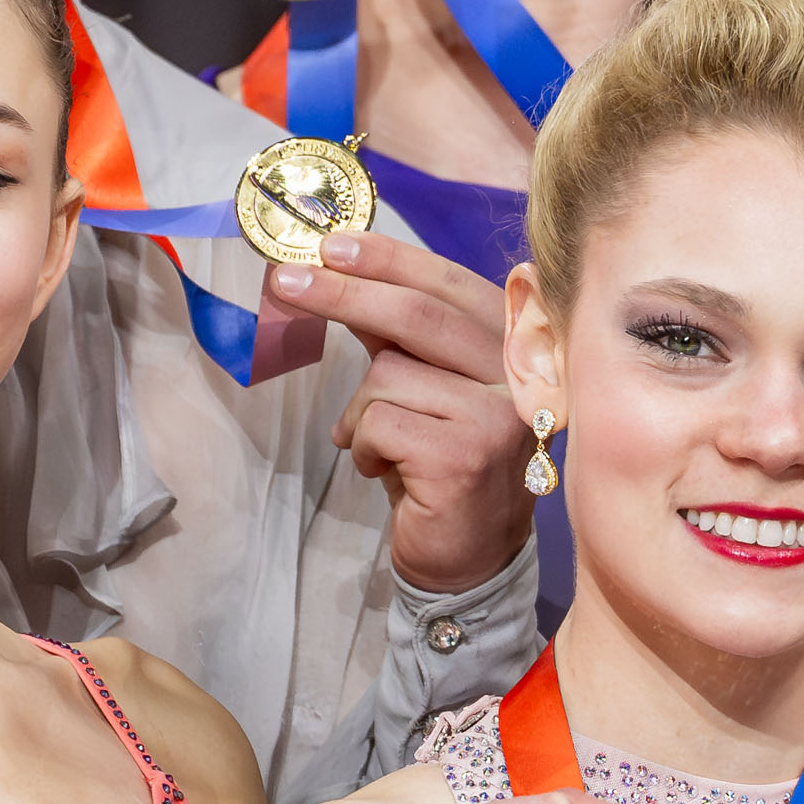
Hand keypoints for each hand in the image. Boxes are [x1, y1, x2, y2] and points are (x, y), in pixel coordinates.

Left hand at [274, 230, 528, 593]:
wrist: (469, 560)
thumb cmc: (442, 467)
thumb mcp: (424, 388)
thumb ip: (396, 333)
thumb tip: (338, 270)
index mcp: (515, 348)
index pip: (450, 284)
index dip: (389, 259)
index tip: (332, 244)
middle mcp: (519, 376)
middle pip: (418, 315)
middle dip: (342, 293)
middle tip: (284, 281)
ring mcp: (497, 416)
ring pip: (387, 375)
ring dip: (360, 414)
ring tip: (380, 448)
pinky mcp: (464, 454)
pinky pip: (377, 422)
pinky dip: (362, 447)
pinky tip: (387, 472)